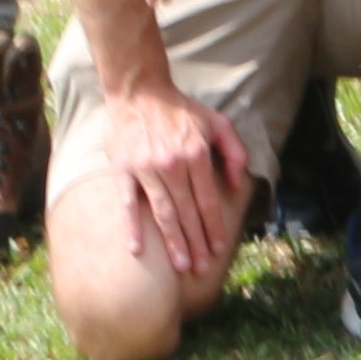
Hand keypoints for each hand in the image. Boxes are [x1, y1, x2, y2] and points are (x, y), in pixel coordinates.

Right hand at [77, 84, 249, 285]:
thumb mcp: (218, 122)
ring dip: (173, 242)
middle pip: (187, 212)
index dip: (214, 226)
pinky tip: (137, 250)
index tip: (219, 248)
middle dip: (196, 242)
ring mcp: (146, 169)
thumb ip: (233, 152)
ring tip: (181, 265)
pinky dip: (132, 228)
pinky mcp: (123, 170)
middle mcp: (172, 164)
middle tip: (202, 268)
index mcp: (196, 154)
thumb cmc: (181, 110)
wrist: (139, 92)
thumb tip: (237, 186)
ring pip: (163, 213)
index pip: (208, 200)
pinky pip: (127, 204)